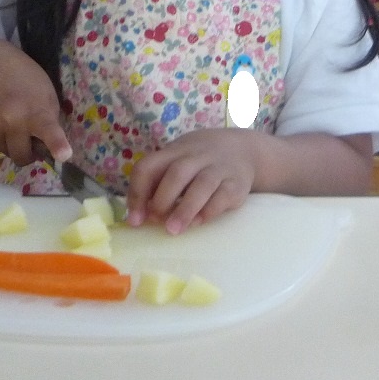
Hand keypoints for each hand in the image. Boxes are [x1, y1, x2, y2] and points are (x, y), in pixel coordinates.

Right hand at [0, 37, 70, 166]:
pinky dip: (0, 139)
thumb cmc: (26, 81)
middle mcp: (13, 122)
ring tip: (14, 122)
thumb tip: (48, 152)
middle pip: (22, 157)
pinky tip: (1, 121)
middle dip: (29, 153)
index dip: (57, 145)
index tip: (64, 155)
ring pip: (7, 152)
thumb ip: (50, 123)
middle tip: (32, 139)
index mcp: (36, 113)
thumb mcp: (47, 96)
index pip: (49, 132)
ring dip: (13, 145)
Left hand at [125, 128, 260, 234]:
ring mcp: (219, 168)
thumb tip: (138, 216)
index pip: (149, 166)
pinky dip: (209, 211)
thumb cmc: (200, 161)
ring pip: (202, 185)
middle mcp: (197, 156)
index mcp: (175, 152)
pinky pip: (223, 197)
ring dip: (185, 209)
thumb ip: (159, 182)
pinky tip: (198, 223)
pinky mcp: (237, 184)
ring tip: (173, 230)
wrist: (243, 150)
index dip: (138, 193)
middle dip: (163, 199)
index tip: (135, 220)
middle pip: (177, 173)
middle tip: (156, 221)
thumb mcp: (178, 160)